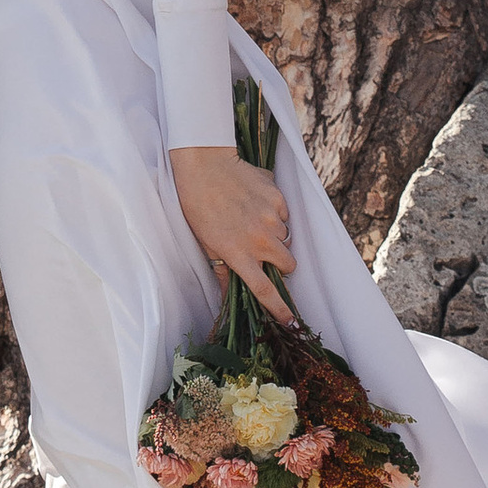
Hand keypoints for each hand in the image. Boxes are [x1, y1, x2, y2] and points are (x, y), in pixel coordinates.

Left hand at [169, 144, 295, 323]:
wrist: (205, 166)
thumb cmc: (198, 206)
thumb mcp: (206, 244)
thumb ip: (223, 271)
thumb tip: (229, 297)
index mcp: (239, 255)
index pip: (265, 290)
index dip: (279, 308)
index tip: (290, 322)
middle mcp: (259, 240)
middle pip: (288, 265)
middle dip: (281, 263)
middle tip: (264, 252)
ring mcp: (271, 218)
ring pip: (286, 238)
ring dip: (275, 236)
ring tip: (251, 220)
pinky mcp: (277, 198)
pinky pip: (285, 215)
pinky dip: (275, 213)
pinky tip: (255, 203)